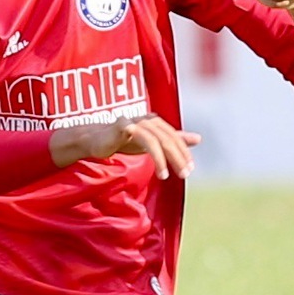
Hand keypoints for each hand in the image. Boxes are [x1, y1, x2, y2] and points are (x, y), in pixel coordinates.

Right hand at [53, 113, 201, 179]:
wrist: (95, 140)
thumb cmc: (123, 140)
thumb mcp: (151, 142)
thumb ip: (173, 140)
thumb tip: (198, 138)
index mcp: (156, 122)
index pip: (175, 137)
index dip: (184, 153)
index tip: (189, 169)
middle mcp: (147, 119)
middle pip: (168, 138)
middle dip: (178, 157)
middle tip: (184, 174)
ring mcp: (135, 121)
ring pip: (157, 139)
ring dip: (164, 159)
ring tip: (166, 176)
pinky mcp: (123, 125)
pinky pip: (142, 139)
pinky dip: (153, 155)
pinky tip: (157, 169)